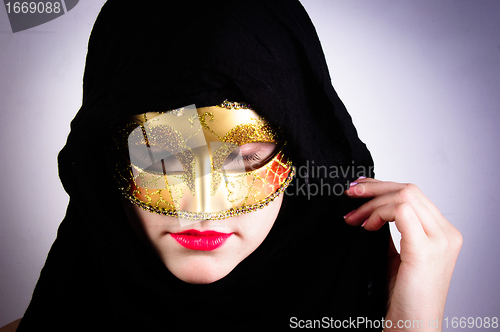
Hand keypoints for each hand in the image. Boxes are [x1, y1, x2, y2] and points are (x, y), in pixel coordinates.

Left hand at [344, 178, 461, 331]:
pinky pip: (400, 211)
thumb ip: (392, 232)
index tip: (360, 189)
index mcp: (442, 233)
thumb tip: (372, 211)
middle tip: (350, 193)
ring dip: (372, 202)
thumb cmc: (404, 298)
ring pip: (405, 196)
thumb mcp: (398, 256)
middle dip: (375, 187)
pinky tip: (367, 226)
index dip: (384, 187)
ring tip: (353, 217)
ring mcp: (440, 240)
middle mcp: (446, 234)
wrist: (412, 326)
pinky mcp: (425, 249)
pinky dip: (378, 213)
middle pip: (410, 190)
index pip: (414, 195)